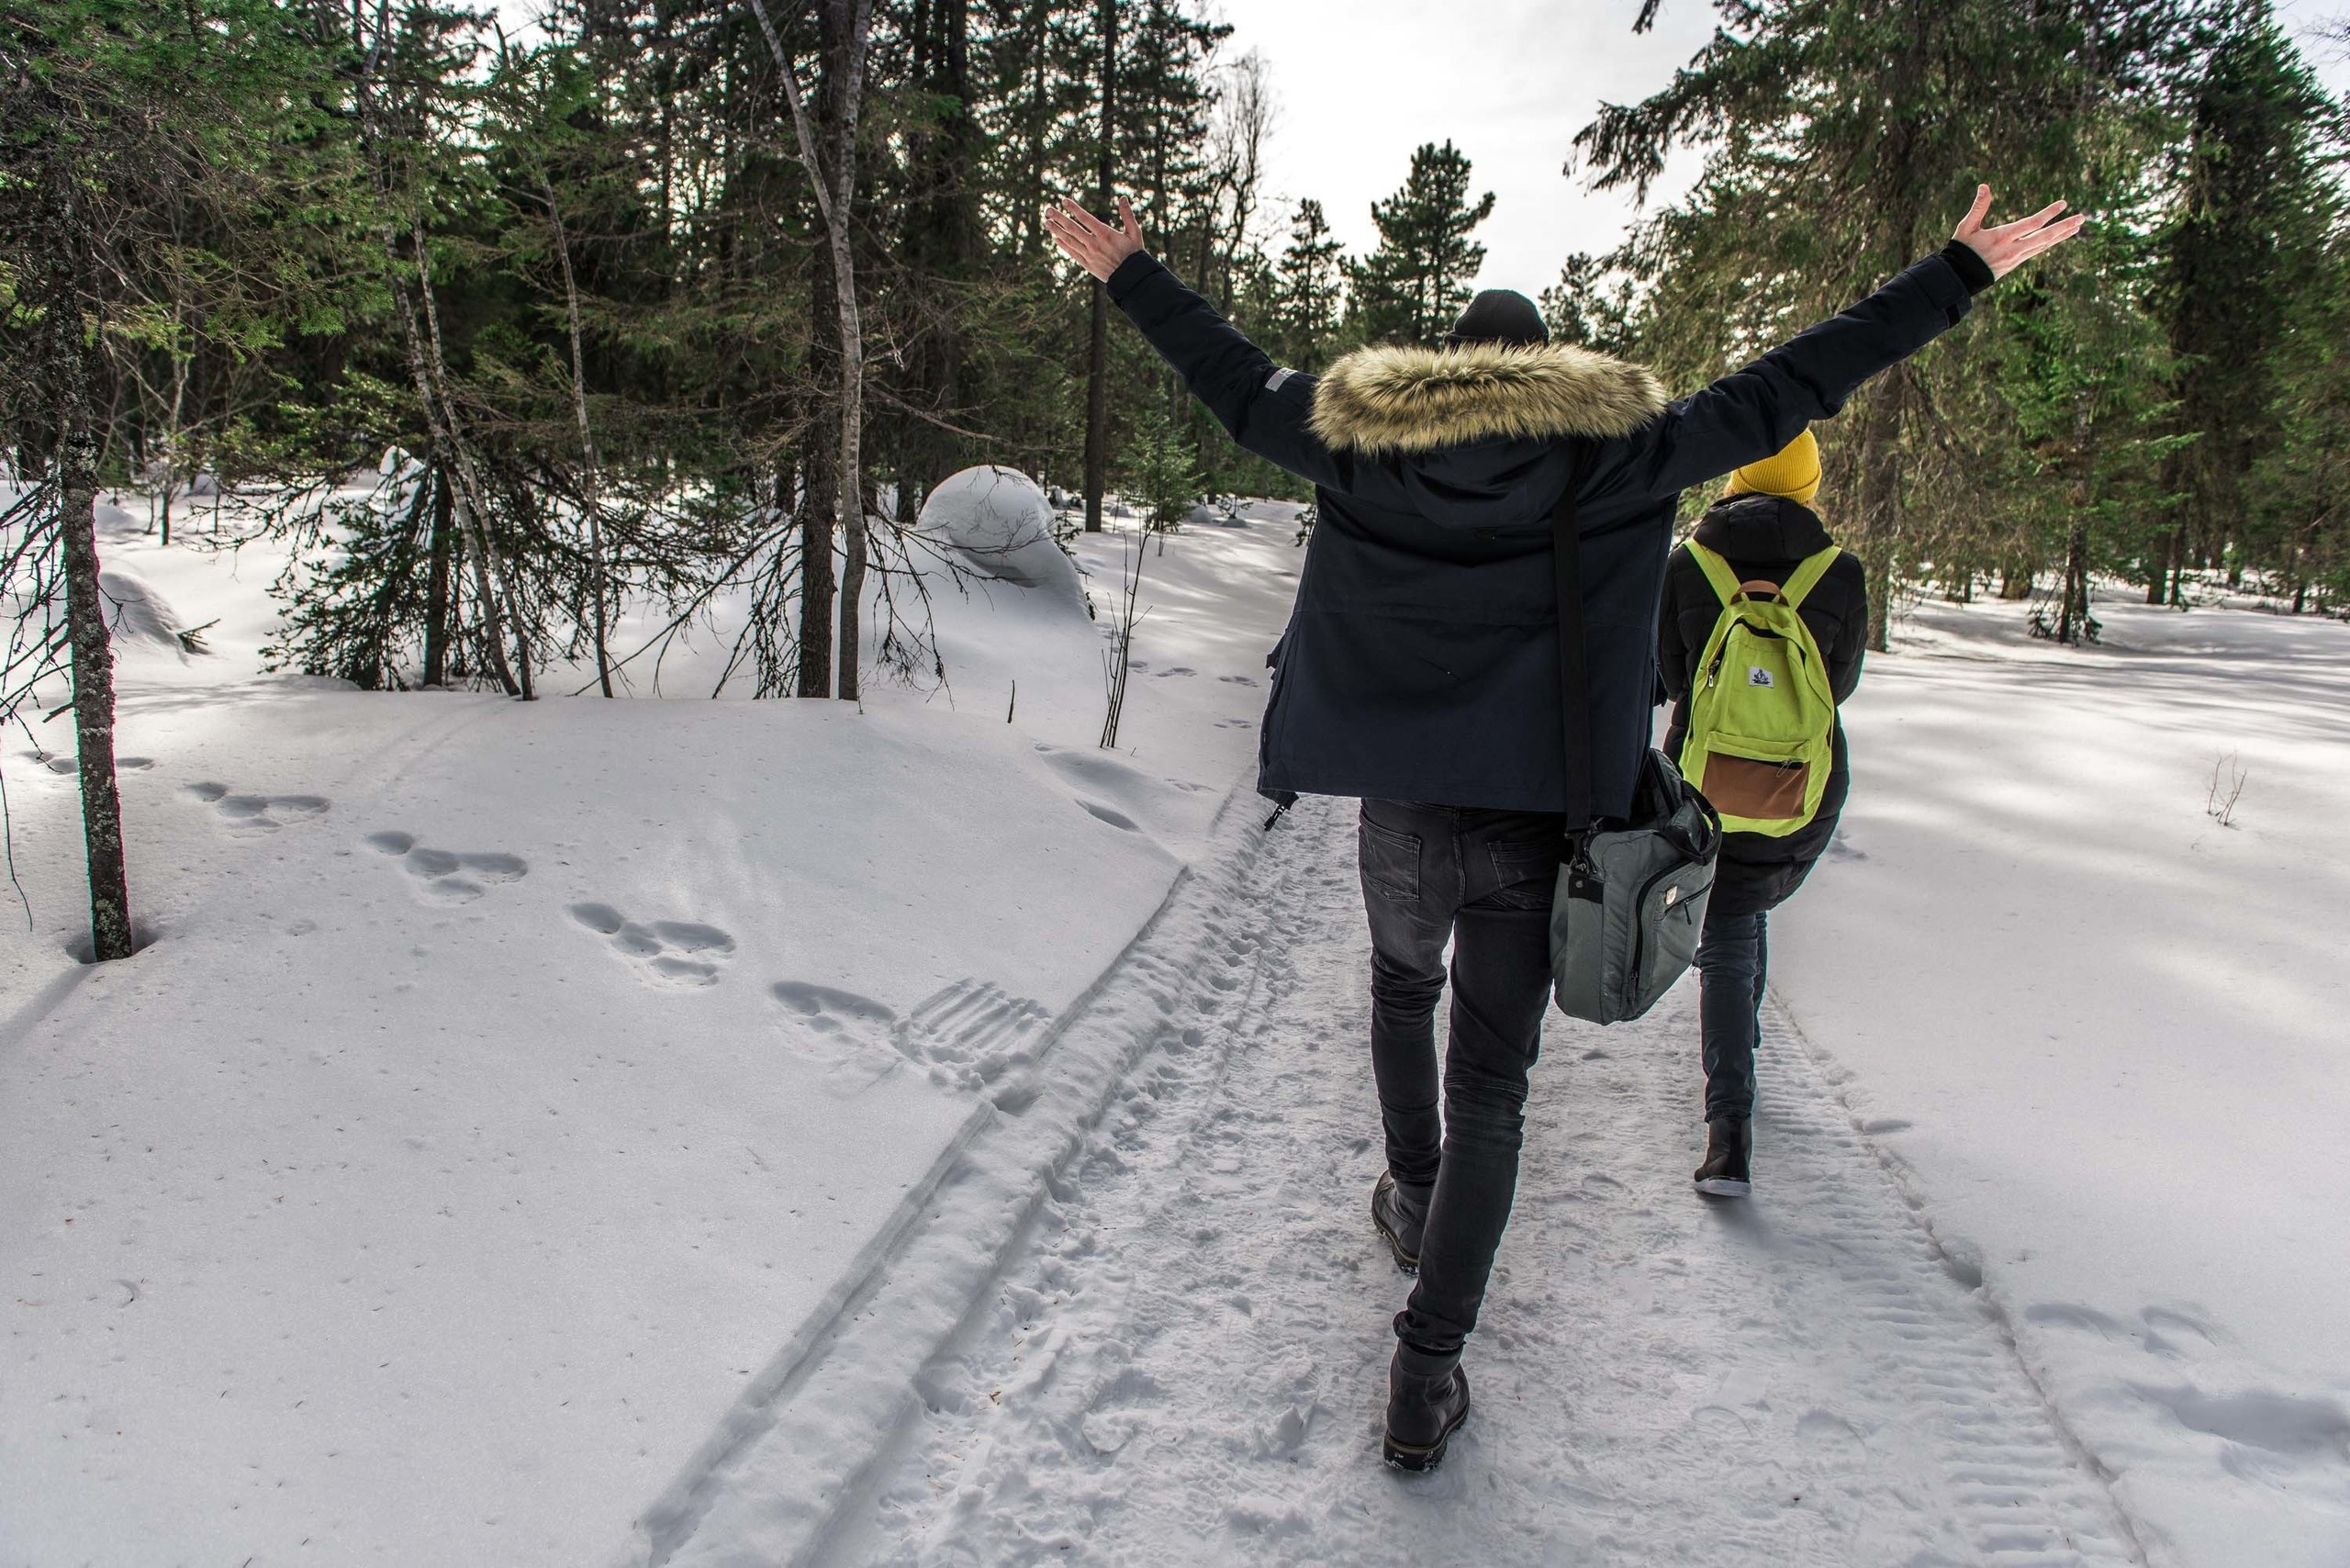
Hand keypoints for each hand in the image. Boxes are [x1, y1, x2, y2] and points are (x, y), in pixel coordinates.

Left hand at [1045, 194, 1145, 281]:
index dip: (1074, 209)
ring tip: (1047, 222)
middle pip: (1073, 228)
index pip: (1085, 218)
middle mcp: (1094, 244)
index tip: (1064, 201)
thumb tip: (1123, 198)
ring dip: (1057, 230)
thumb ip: (1127, 215)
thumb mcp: (1134, 232)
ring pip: (1070, 240)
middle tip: (1048, 210)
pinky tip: (1057, 239)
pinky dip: (1064, 246)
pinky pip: (1073, 253)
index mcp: (1105, 234)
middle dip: (1059, 218)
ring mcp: (1089, 255)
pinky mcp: (1087, 264)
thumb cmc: (1134, 253)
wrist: (1131, 277)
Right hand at [1953, 184, 2085, 279]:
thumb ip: (1978, 206)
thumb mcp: (1967, 227)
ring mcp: (2016, 258)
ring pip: (2044, 244)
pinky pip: (2037, 251)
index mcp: (2003, 237)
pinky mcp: (2016, 263)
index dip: (2049, 213)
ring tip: (2077, 227)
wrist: (1960, 277)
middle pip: (2045, 236)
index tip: (2063, 204)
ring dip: (2062, 235)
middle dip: (2064, 226)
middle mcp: (2013, 249)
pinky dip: (2050, 243)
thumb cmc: (1962, 249)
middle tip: (2082, 218)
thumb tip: (1984, 186)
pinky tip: (2058, 237)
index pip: (2032, 223)